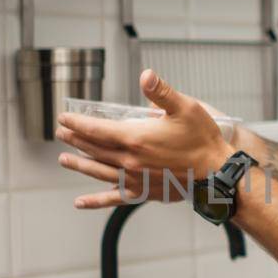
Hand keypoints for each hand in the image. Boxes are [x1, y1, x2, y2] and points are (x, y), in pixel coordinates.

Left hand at [55, 70, 234, 208]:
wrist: (216, 173)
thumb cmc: (202, 139)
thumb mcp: (185, 107)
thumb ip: (161, 91)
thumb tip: (145, 75)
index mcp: (136, 138)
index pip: (96, 129)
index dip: (77, 123)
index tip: (64, 117)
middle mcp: (129, 160)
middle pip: (94, 149)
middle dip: (75, 139)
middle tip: (61, 133)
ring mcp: (134, 178)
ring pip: (98, 171)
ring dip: (79, 164)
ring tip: (64, 160)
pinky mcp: (142, 192)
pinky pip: (112, 198)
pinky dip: (94, 201)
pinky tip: (80, 202)